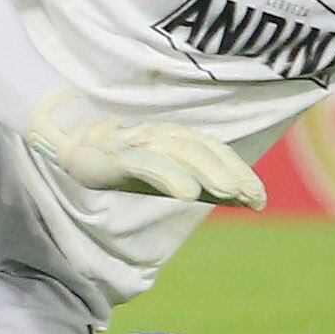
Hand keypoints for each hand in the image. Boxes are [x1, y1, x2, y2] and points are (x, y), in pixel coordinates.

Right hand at [26, 91, 266, 208]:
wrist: (74, 144)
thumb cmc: (127, 161)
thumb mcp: (167, 174)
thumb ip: (201, 183)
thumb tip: (243, 198)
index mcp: (177, 138)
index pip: (215, 152)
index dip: (240, 172)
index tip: (260, 199)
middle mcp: (162, 135)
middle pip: (202, 150)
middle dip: (229, 172)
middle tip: (253, 196)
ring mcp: (139, 141)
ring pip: (179, 153)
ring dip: (207, 171)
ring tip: (230, 192)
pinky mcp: (118, 153)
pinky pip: (148, 163)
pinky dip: (170, 176)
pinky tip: (188, 194)